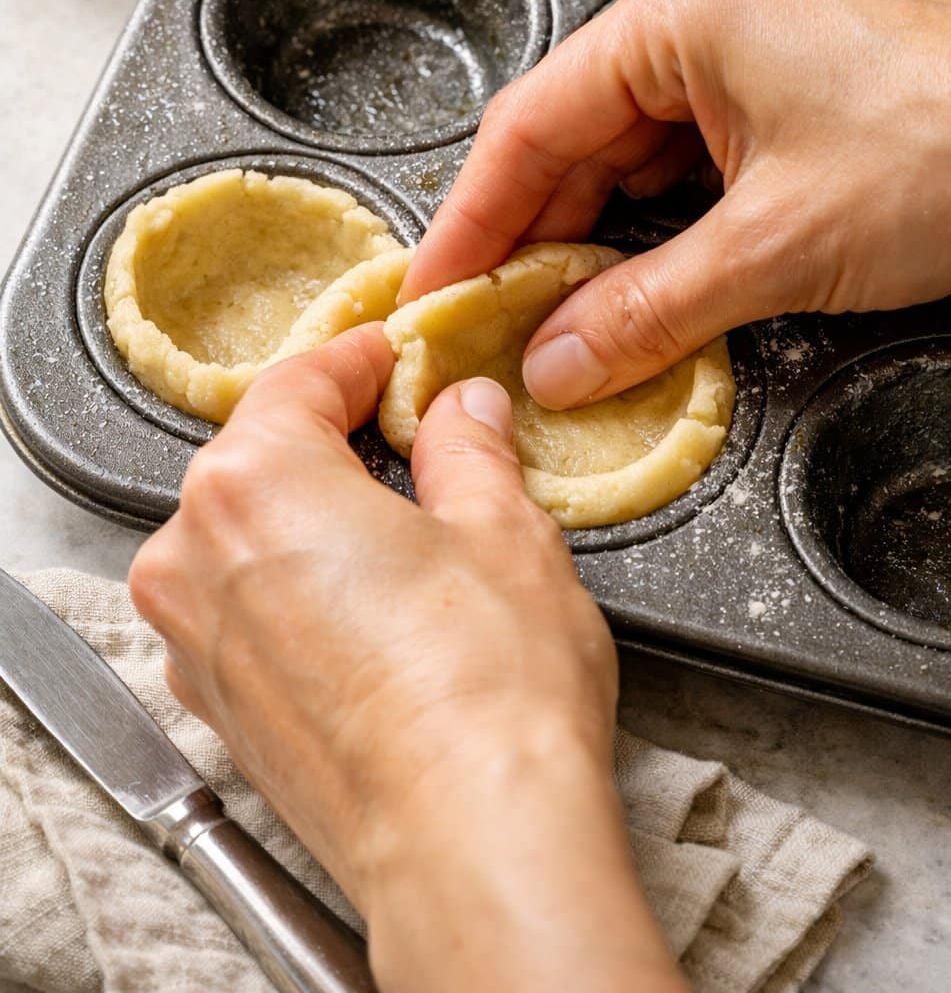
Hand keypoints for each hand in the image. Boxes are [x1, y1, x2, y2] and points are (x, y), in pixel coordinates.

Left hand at [129, 326, 686, 992]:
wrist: (467, 847)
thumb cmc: (484, 691)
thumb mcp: (502, 530)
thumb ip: (468, 450)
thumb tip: (462, 412)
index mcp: (254, 480)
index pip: (299, 379)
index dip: (361, 358)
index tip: (399, 355)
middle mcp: (196, 555)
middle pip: (261, 455)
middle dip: (338, 437)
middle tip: (417, 433)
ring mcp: (196, 640)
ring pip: (249, 535)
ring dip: (317, 515)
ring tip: (408, 529)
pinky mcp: (216, 708)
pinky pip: (247, 609)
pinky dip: (299, 588)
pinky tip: (376, 609)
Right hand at [402, 0, 950, 406]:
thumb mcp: (779, 248)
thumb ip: (650, 310)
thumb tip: (558, 360)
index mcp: (678, 12)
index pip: (529, 126)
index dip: (471, 224)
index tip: (432, 294)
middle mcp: (698, 8)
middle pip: (570, 136)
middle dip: (531, 238)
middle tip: (488, 326)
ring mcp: (740, 40)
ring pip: (625, 149)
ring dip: (592, 235)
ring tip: (554, 320)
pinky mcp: (779, 79)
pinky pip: (682, 153)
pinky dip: (653, 220)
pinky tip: (635, 279)